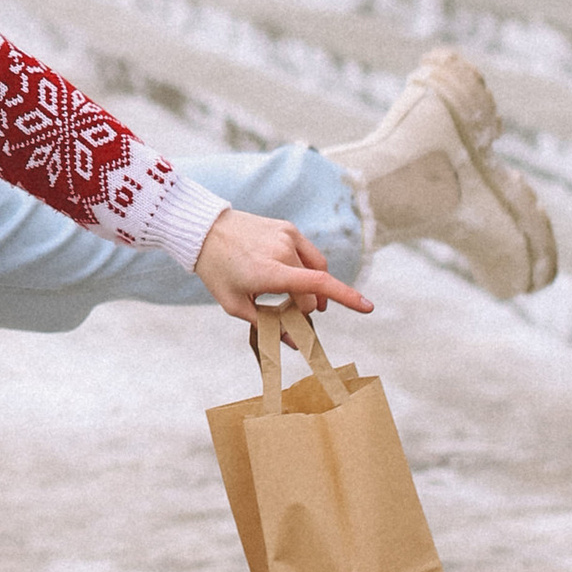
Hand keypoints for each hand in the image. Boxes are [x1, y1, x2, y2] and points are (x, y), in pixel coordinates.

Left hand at [192, 207, 372, 328]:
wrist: (203, 229)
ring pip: (315, 269)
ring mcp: (287, 236)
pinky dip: (307, 269)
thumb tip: (296, 344)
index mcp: (270, 271)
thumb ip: (267, 325)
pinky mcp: (288, 227)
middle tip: (293, 318)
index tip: (368, 308)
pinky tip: (292, 278)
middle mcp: (283, 250)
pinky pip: (309, 254)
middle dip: (307, 307)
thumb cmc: (217, 270)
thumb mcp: (235, 305)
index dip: (346, 297)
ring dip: (311, 288)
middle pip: (313, 288)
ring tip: (297, 302)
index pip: (319, 284)